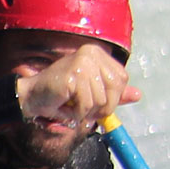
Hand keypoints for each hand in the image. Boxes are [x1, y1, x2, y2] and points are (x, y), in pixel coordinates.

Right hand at [14, 45, 140, 133]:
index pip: (121, 79)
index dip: (113, 98)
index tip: (98, 106)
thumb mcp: (90, 92)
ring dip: (86, 112)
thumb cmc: (59, 96)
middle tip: (85, 111)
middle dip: (102, 107)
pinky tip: (65, 107)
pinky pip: (86, 104)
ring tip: (71, 107)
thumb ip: (113, 93)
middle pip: (115, 89)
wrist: (31, 96)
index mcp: (97, 54)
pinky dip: (76, 113)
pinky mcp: (74, 75)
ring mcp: (82, 63)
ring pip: (100, 100)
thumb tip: (138, 95)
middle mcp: (91, 54)